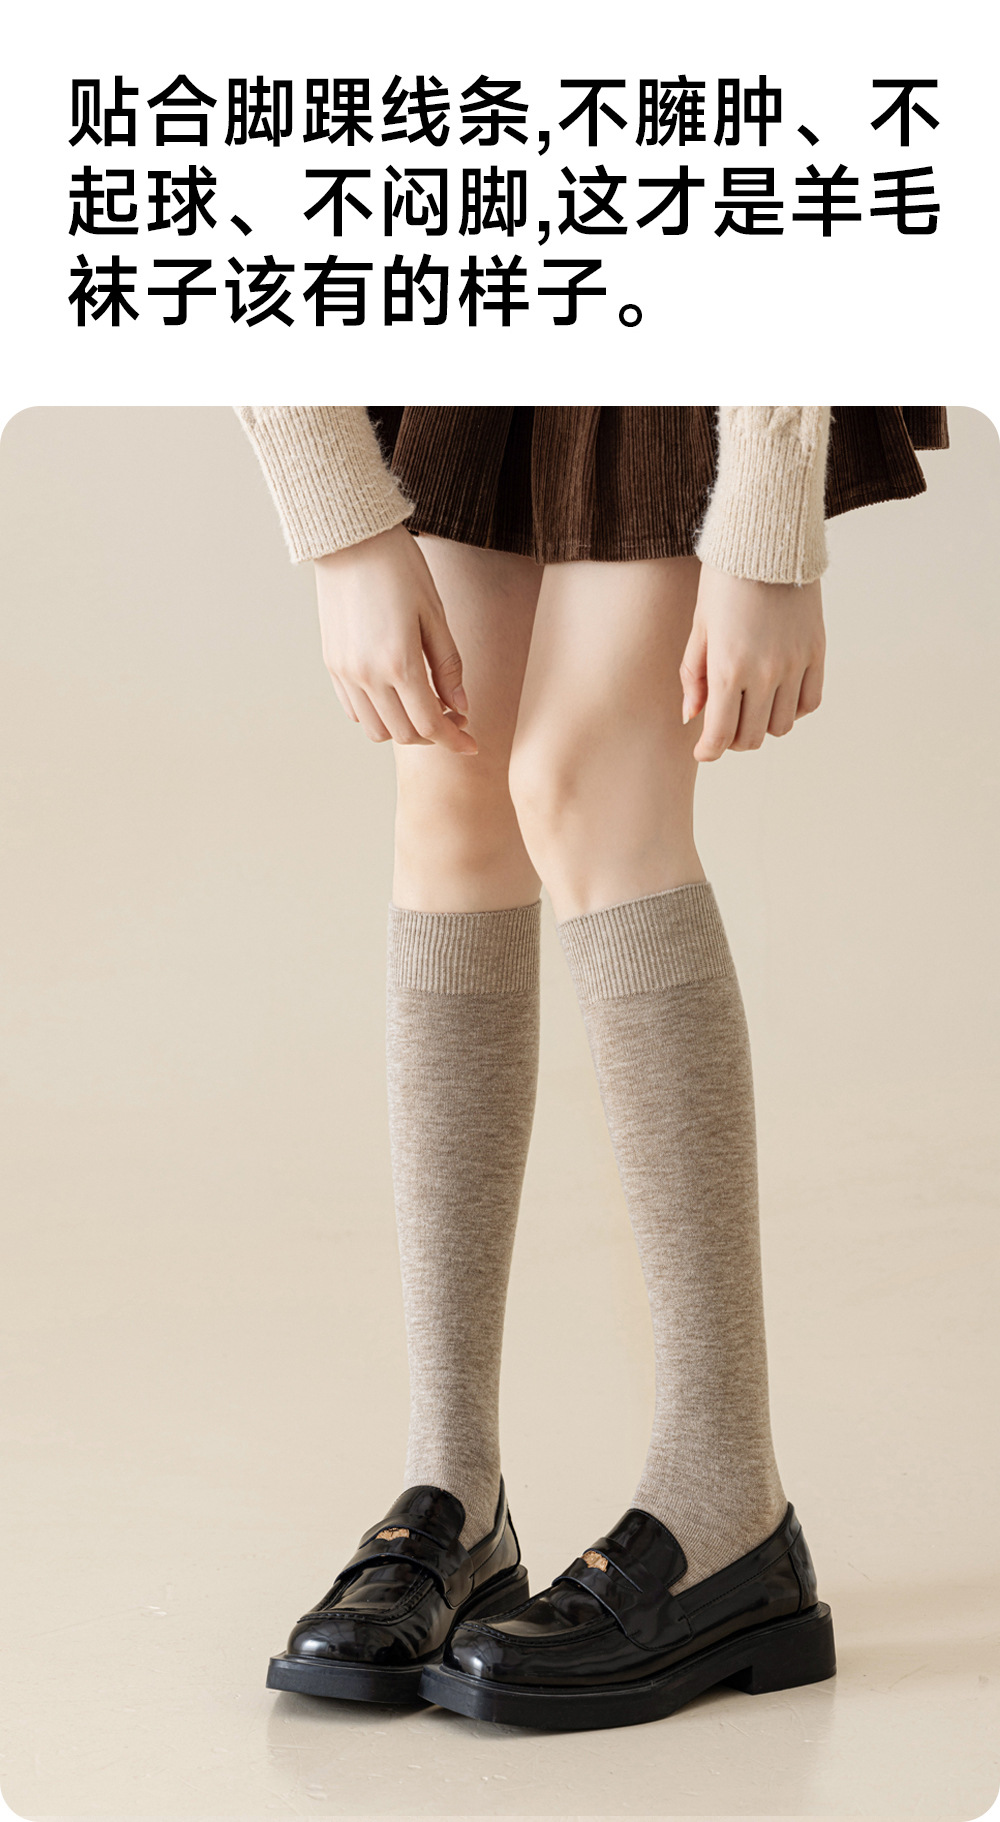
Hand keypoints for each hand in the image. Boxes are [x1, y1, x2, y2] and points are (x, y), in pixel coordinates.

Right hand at [314, 524, 476, 754]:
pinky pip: (355, 710)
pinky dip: (379, 714)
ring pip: (377, 729)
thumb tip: (461, 707)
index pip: (431, 724)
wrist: (349, 538)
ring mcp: (344, 673)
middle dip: (434, 735)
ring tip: (424, 705)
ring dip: (404, 728)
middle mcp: (367, 675)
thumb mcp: (434, 615)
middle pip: (405, 734)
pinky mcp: (331, 664)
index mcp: (399, 663)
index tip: (472, 744)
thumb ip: (448, 666)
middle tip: (454, 716)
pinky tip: (396, 694)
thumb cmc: (399, 567)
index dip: (455, 740)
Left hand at [680, 563, 824, 761]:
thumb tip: (692, 717)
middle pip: (752, 737)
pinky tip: (778, 695)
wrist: (767, 541)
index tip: (703, 750)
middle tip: (723, 726)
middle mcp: (764, 674)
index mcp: (727, 669)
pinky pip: (809, 702)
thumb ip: (693, 677)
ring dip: (763, 725)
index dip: (708, 751)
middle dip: (733, 740)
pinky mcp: (817, 652)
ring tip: (750, 708)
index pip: (719, 734)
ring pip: (782, 726)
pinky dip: (793, 709)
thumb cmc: (723, 582)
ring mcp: (795, 664)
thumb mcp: (698, 628)